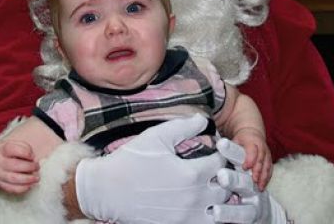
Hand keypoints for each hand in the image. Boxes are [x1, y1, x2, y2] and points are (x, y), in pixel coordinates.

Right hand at [0, 139, 39, 193]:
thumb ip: (25, 148)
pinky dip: (24, 188)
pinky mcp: (0, 185)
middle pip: (16, 165)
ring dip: (29, 179)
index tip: (32, 156)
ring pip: (15, 179)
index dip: (27, 153)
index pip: (14, 149)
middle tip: (37, 166)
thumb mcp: (14, 145)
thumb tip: (33, 159)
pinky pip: (13, 189)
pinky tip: (30, 184)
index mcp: (3, 149)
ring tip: (36, 177)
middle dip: (30, 167)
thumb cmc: (8, 153)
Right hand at [76, 114, 229, 223]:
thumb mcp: (156, 136)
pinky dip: (208, 215)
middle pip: (226, 189)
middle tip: (216, 169)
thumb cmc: (131, 160)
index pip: (222, 163)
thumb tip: (203, 119)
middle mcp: (194, 199)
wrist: (107, 191)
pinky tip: (199, 204)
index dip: (222, 154)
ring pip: (221, 212)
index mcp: (192, 174)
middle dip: (225, 177)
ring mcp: (187, 218)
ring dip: (220, 199)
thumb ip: (183, 126)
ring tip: (211, 188)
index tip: (215, 150)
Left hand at [232, 128, 271, 189]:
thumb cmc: (242, 139)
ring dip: (264, 177)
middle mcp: (261, 147)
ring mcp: (267, 153)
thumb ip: (230, 148)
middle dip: (258, 171)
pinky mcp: (269, 159)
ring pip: (267, 166)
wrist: (252, 133)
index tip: (244, 168)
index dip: (250, 159)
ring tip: (260, 187)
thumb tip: (220, 157)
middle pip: (261, 160)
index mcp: (252, 141)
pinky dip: (267, 178)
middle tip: (254, 180)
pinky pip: (270, 169)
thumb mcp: (235, 140)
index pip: (252, 150)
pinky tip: (263, 185)